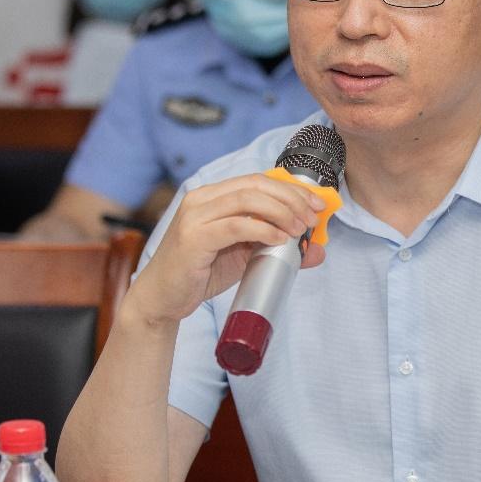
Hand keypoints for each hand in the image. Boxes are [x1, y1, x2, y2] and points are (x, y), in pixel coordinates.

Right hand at [128, 173, 327, 325]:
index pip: (258, 181)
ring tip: (299, 229)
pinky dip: (262, 229)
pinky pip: (235, 226)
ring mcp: (195, 216)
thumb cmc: (202, 273)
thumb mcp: (246, 256)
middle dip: (291, 198)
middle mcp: (202, 199)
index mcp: (213, 196)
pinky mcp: (193, 237)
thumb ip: (277, 248)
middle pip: (255, 185)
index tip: (317, 204)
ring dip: (280, 212)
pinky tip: (279, 238)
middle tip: (312, 218)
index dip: (291, 189)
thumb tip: (317, 251)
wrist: (163, 299)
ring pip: (246, 200)